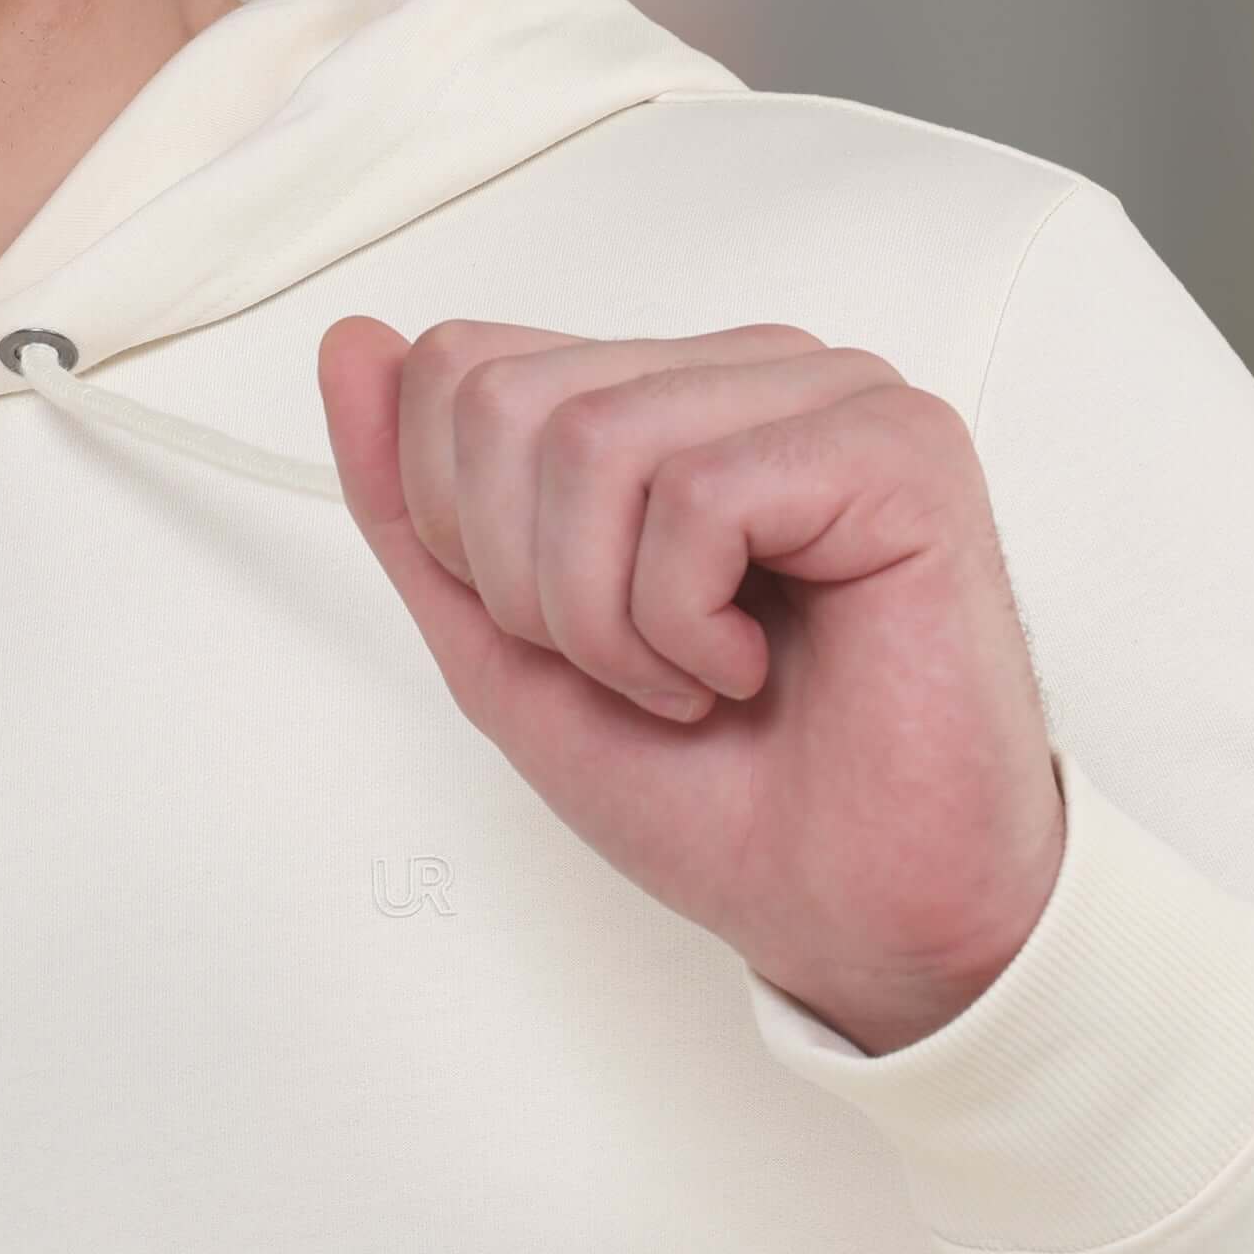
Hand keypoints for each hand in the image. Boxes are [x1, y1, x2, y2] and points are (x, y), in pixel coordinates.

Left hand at [317, 316, 1065, 1055]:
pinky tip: (749, 666)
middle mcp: (739, 373)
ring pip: (589, 441)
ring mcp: (826, 396)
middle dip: (526, 583)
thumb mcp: (499, 646)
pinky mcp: (897, 448)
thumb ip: (411, 503)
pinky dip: (685, 621)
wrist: (846, 910)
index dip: (458, 529)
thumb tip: (355, 343)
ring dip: (606, 616)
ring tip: (692, 675)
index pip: (459, 366)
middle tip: (631, 667)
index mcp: (655, 396)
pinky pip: (697, 494)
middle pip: (503, 401)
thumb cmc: (711, 789)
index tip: (555, 629)